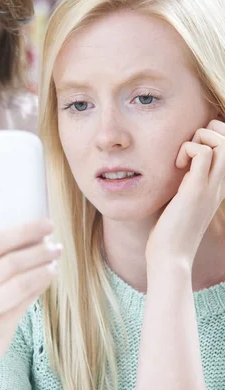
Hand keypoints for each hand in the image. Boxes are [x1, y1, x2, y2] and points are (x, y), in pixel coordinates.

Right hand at [0, 209, 60, 381]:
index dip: (23, 231)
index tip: (46, 223)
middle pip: (9, 263)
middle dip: (39, 250)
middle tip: (55, 243)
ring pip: (19, 284)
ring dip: (43, 268)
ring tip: (55, 259)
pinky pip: (23, 305)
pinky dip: (39, 287)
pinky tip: (48, 277)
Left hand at [145, 119, 224, 269]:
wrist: (170, 257)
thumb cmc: (171, 233)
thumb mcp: (182, 202)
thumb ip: (186, 184)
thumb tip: (177, 170)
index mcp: (218, 186)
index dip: (212, 139)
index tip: (188, 155)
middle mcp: (220, 184)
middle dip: (209, 131)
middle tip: (187, 150)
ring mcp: (210, 187)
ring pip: (223, 142)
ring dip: (199, 139)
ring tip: (182, 158)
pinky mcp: (196, 190)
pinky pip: (202, 153)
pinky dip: (186, 149)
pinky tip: (176, 167)